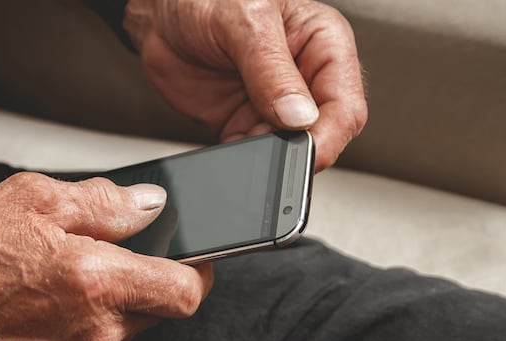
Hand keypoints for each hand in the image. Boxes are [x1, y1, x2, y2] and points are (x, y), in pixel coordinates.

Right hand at [0, 172, 212, 340]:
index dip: (197, 274)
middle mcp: (94, 332)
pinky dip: (87, 331)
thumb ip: (105, 202)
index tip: (191, 260)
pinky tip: (51, 309)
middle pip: (158, 311)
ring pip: (127, 331)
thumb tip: (149, 204)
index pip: (185, 293)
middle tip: (104, 258)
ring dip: (113, 306)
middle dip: (144, 283)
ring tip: (66, 281)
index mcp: (96, 281)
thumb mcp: (34, 199)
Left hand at [124, 0, 367, 171]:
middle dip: (296, 149)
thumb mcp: (244, 22)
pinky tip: (229, 142)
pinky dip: (242, 158)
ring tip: (241, 133)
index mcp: (322, 44)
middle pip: (321, 134)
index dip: (329, 135)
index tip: (306, 151)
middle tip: (269, 148)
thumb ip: (271, 69)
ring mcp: (274, 105)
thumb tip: (300, 115)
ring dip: (267, 155)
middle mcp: (304, 78)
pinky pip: (253, 154)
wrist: (161, 16)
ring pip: (286, 150)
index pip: (345, 103)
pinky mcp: (244, 123)